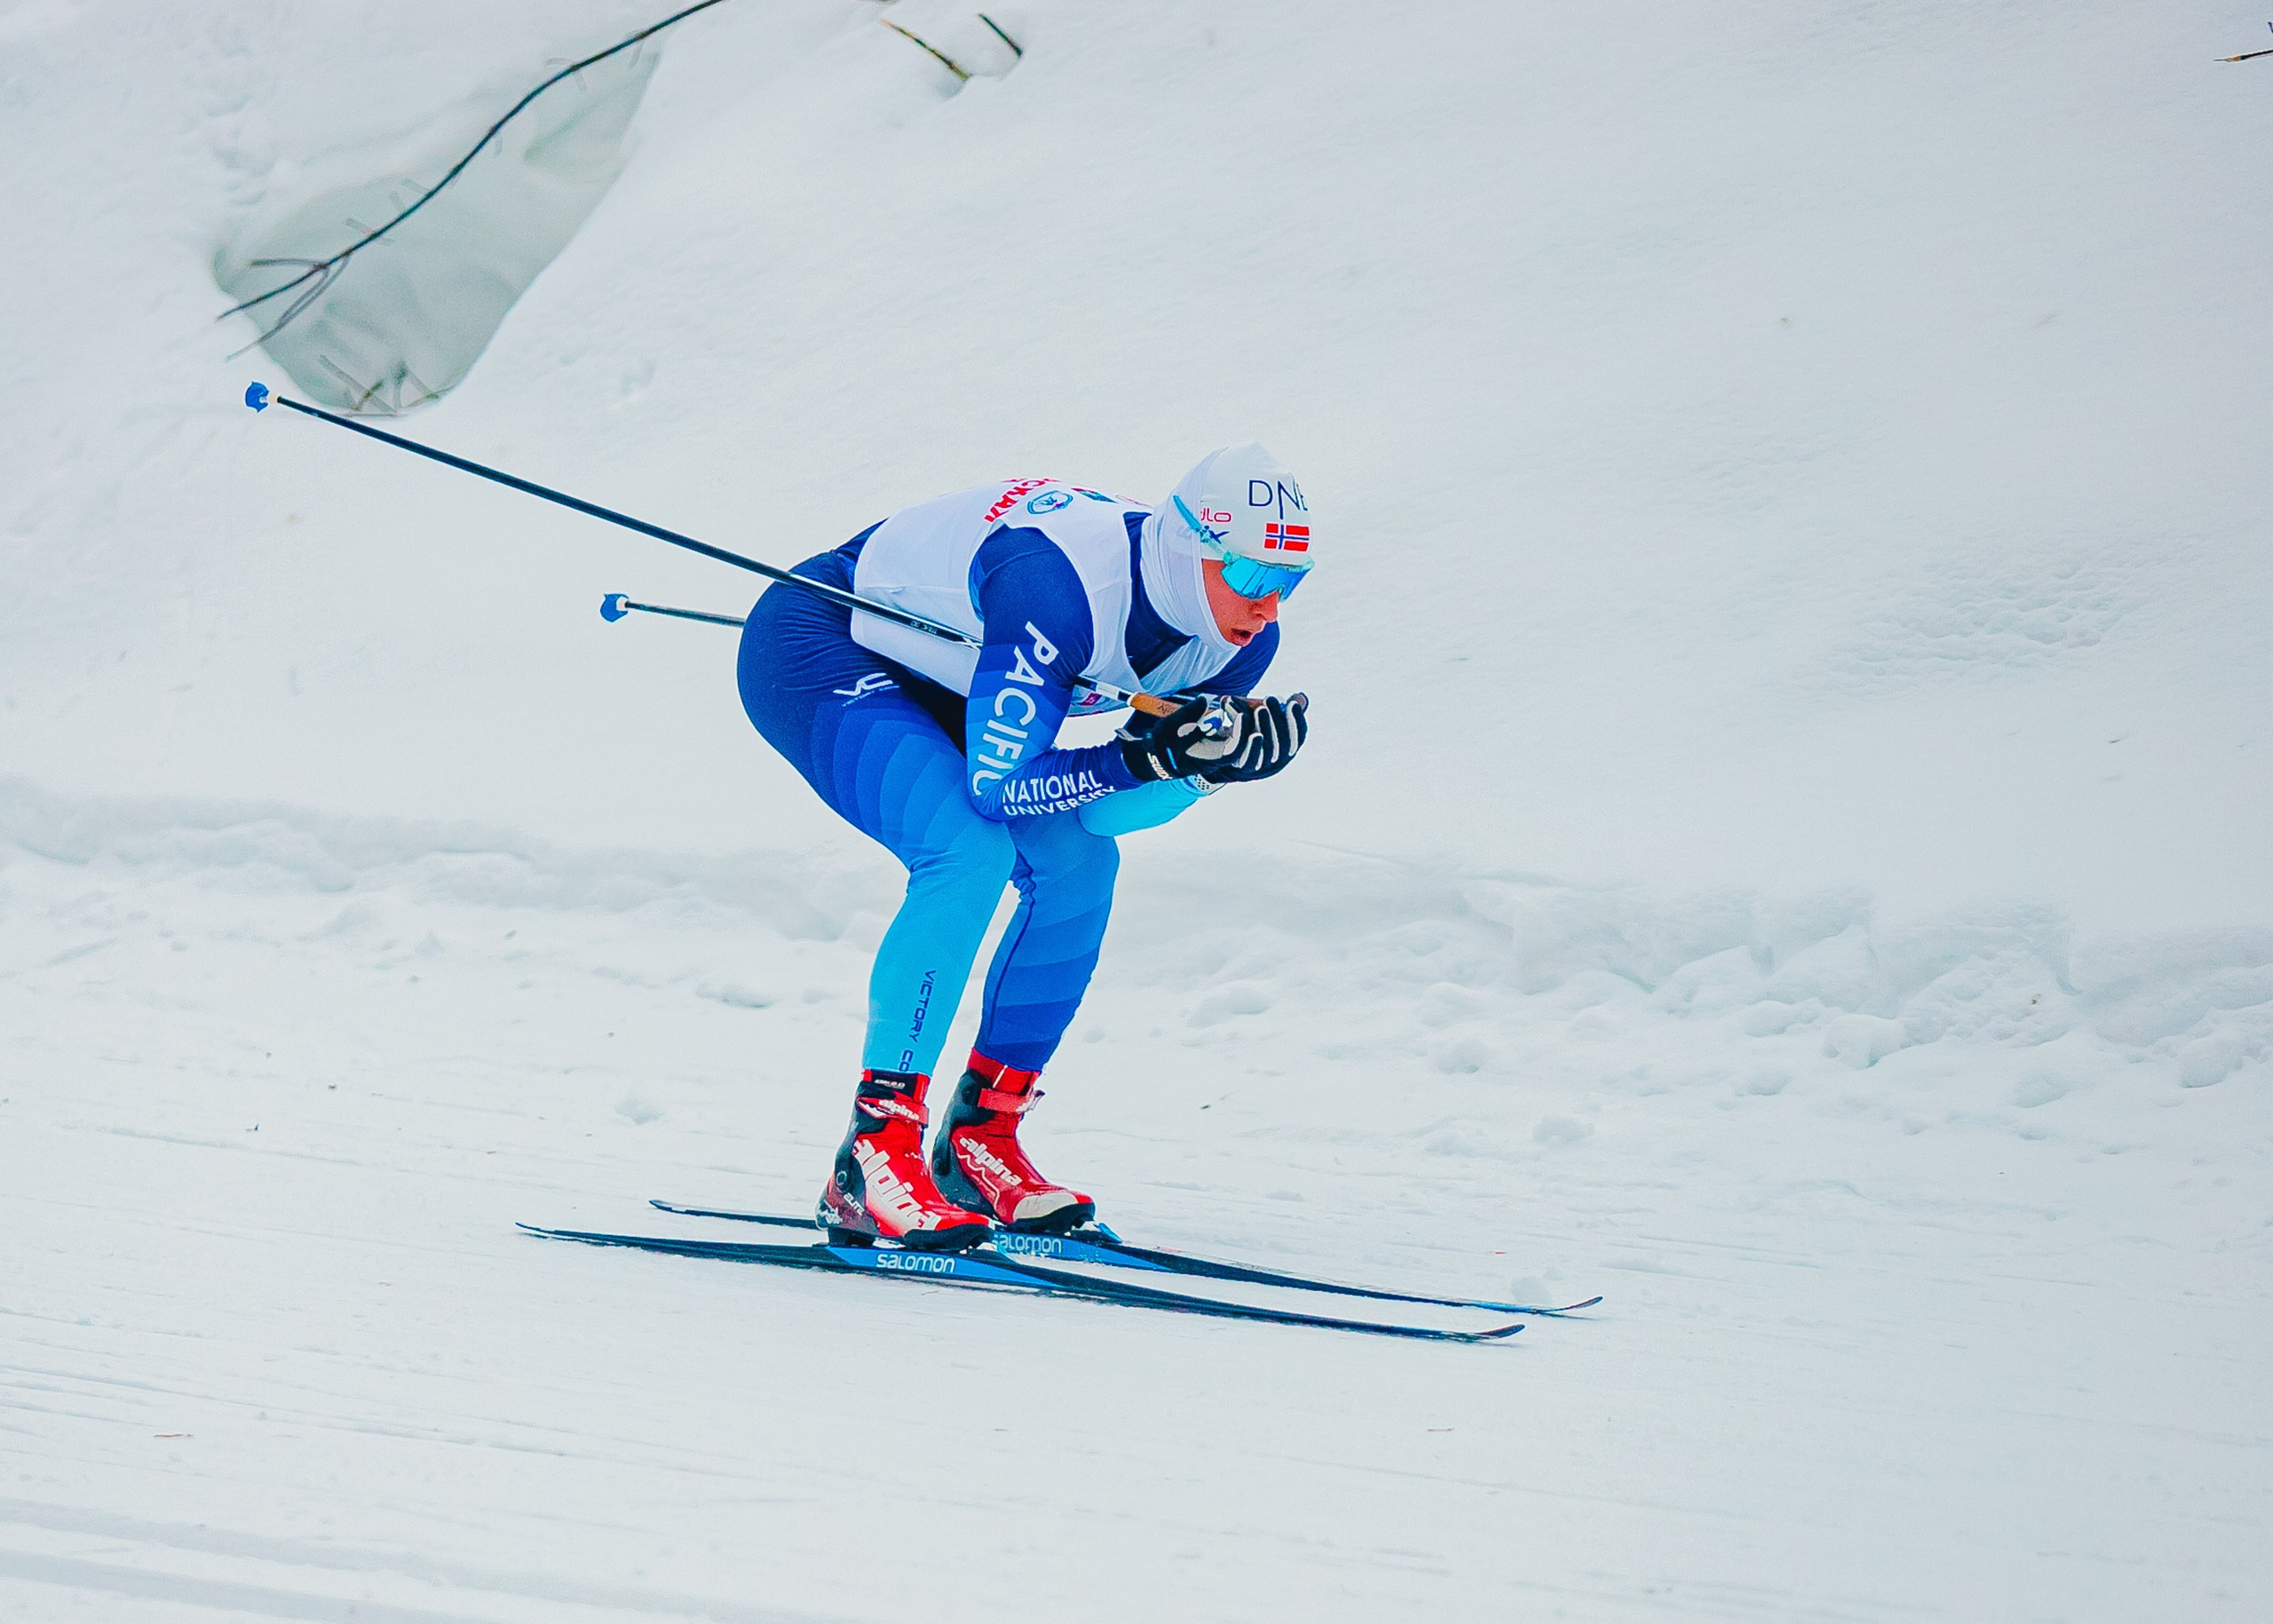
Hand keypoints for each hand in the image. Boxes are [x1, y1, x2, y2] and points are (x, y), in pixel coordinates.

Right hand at [1118, 695, 1249, 780]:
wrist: (1159, 752)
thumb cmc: (1163, 744)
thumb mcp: (1170, 728)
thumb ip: (1188, 714)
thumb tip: (1203, 700)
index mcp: (1209, 759)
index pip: (1234, 750)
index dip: (1240, 732)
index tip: (1238, 713)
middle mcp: (1220, 756)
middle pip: (1244, 742)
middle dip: (1244, 720)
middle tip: (1231, 700)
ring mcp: (1221, 747)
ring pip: (1242, 735)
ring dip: (1241, 715)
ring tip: (1232, 700)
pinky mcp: (1221, 738)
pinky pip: (1236, 729)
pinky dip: (1236, 716)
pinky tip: (1230, 702)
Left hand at [1202, 694, 1306, 782]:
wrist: (1227, 753)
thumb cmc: (1251, 731)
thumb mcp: (1265, 718)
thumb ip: (1282, 709)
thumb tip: (1300, 696)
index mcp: (1287, 748)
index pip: (1299, 737)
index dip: (1298, 721)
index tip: (1292, 703)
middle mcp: (1278, 761)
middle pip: (1284, 744)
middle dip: (1278, 720)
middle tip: (1270, 698)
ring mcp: (1262, 767)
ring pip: (1268, 752)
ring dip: (1266, 728)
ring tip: (1260, 709)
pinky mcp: (1244, 768)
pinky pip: (1250, 760)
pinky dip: (1252, 746)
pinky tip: (1251, 730)